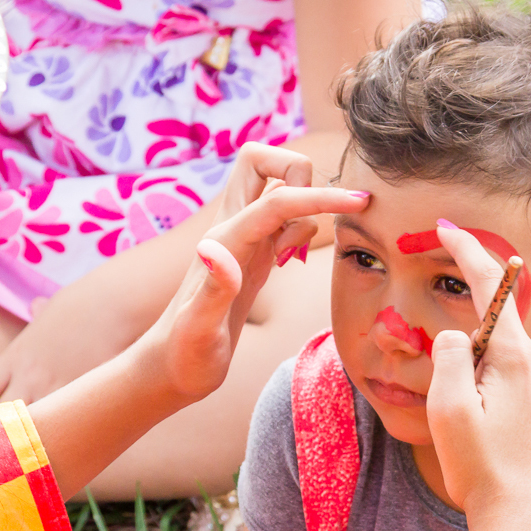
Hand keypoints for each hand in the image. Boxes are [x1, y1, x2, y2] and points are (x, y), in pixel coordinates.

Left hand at [133, 143, 368, 401]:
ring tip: (294, 255)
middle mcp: (231, 231)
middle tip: (316, 216)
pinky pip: (282, 216)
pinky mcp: (252, 255)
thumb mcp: (198, 333)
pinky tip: (293, 260)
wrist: (171, 369)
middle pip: (261, 161)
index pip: (277, 200)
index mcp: (225, 243)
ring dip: (302, 201)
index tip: (358, 202)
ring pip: (276, 185)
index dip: (317, 196)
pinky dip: (300, 223)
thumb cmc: (185, 357)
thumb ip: (211, 290)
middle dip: (298, 171)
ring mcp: (242, 240)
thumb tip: (214, 248)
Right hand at [427, 224, 530, 530]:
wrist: (529, 529)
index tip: (449, 227)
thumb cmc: (482, 472)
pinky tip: (518, 450)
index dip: (468, 253)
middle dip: (478, 365)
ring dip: (502, 393)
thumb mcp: (446, 410)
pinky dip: (525, 412)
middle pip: (502, 343)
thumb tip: (462, 335)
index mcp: (519, 357)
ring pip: (524, 373)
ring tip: (493, 443)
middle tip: (466, 419)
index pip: (491, 287)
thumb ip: (450, 355)